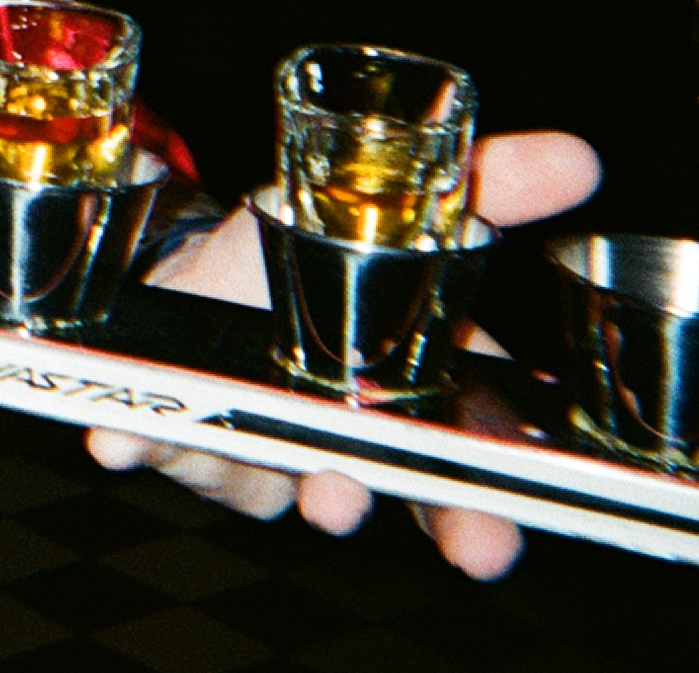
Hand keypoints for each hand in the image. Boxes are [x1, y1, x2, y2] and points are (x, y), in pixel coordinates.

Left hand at [84, 131, 601, 579]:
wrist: (194, 263)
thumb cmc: (304, 249)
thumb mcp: (398, 207)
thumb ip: (491, 184)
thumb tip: (582, 157)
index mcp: (411, 398)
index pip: (468, 470)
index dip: (481, 514)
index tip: (487, 542)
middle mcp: (344, 440)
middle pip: (392, 502)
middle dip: (415, 527)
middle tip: (414, 528)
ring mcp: (264, 447)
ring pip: (278, 487)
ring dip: (285, 485)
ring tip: (304, 483)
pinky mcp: (181, 435)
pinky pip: (156, 444)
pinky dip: (136, 439)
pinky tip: (117, 438)